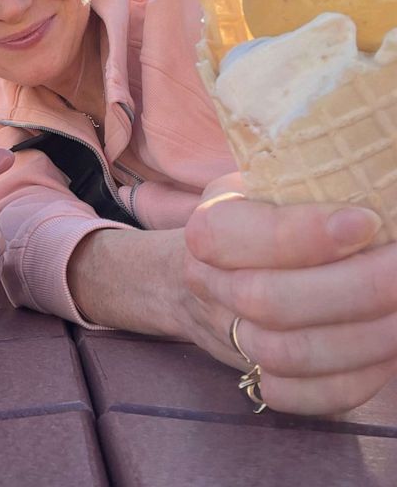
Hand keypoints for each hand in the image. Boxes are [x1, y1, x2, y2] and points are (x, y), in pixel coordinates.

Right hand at [182, 174, 396, 414]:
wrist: (204, 276)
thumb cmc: (254, 218)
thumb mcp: (264, 184)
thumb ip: (305, 184)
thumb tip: (379, 186)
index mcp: (207, 228)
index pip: (234, 235)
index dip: (302, 234)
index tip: (367, 221)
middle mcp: (209, 286)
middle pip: (268, 301)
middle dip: (355, 288)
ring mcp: (230, 337)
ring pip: (288, 355)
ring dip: (365, 337)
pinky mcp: (258, 379)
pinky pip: (304, 398)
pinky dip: (355, 380)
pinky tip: (389, 351)